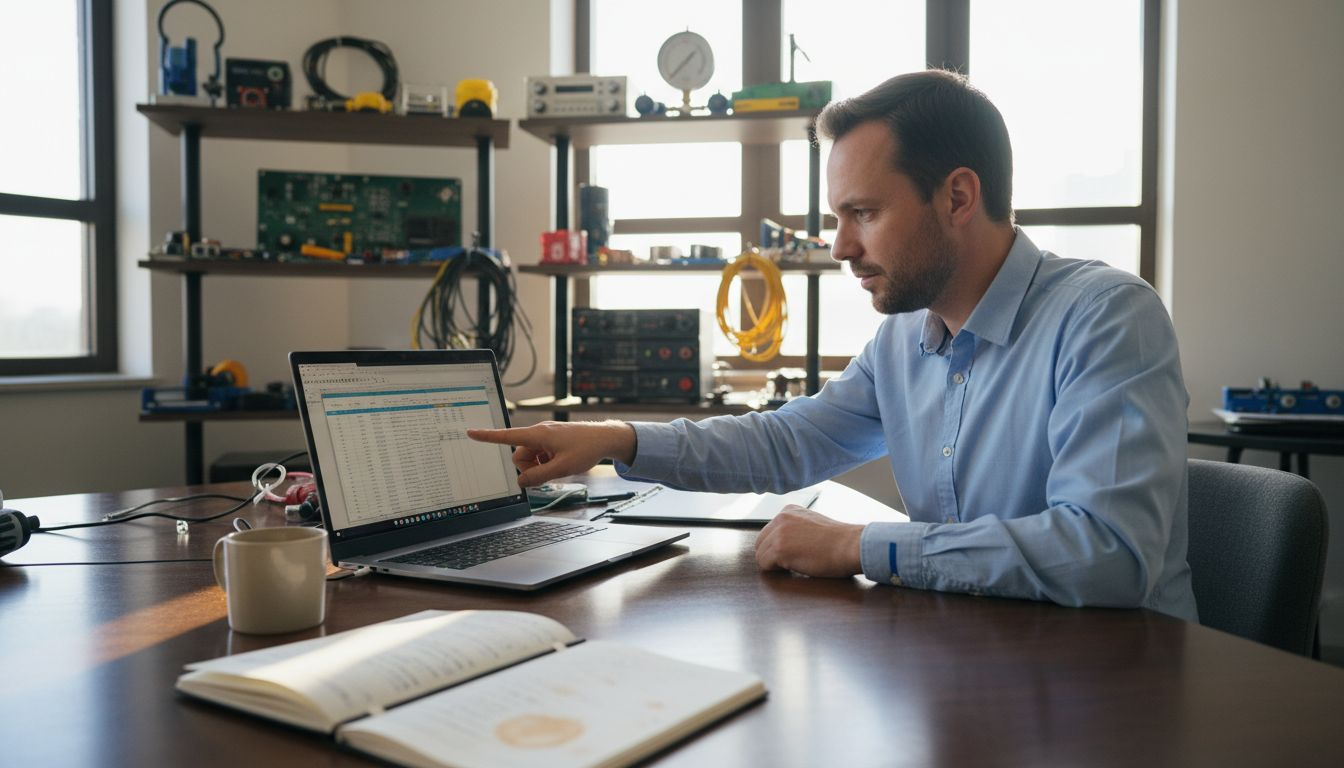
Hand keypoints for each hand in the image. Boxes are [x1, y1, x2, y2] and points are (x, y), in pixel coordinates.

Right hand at [467, 420, 636, 487]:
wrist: (605, 439)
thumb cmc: (586, 449)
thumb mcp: (562, 468)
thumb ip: (539, 476)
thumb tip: (521, 482)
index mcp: (538, 435)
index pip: (507, 436)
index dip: (487, 436)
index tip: (471, 432)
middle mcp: (539, 432)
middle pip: (519, 455)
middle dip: (528, 467)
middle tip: (548, 472)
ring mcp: (545, 436)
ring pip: (529, 456)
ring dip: (537, 465)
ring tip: (556, 466)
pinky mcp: (551, 440)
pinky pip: (539, 454)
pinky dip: (544, 461)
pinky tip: (558, 463)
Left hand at [754, 506, 863, 577]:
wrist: (851, 546)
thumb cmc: (839, 540)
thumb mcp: (812, 524)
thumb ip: (795, 529)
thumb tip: (784, 544)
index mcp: (788, 511)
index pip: (768, 533)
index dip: (777, 548)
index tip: (793, 553)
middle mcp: (781, 518)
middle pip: (761, 543)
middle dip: (772, 556)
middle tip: (793, 563)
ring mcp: (778, 533)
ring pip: (761, 556)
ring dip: (776, 565)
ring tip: (797, 564)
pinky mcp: (779, 549)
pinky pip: (764, 565)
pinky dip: (777, 572)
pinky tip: (795, 568)